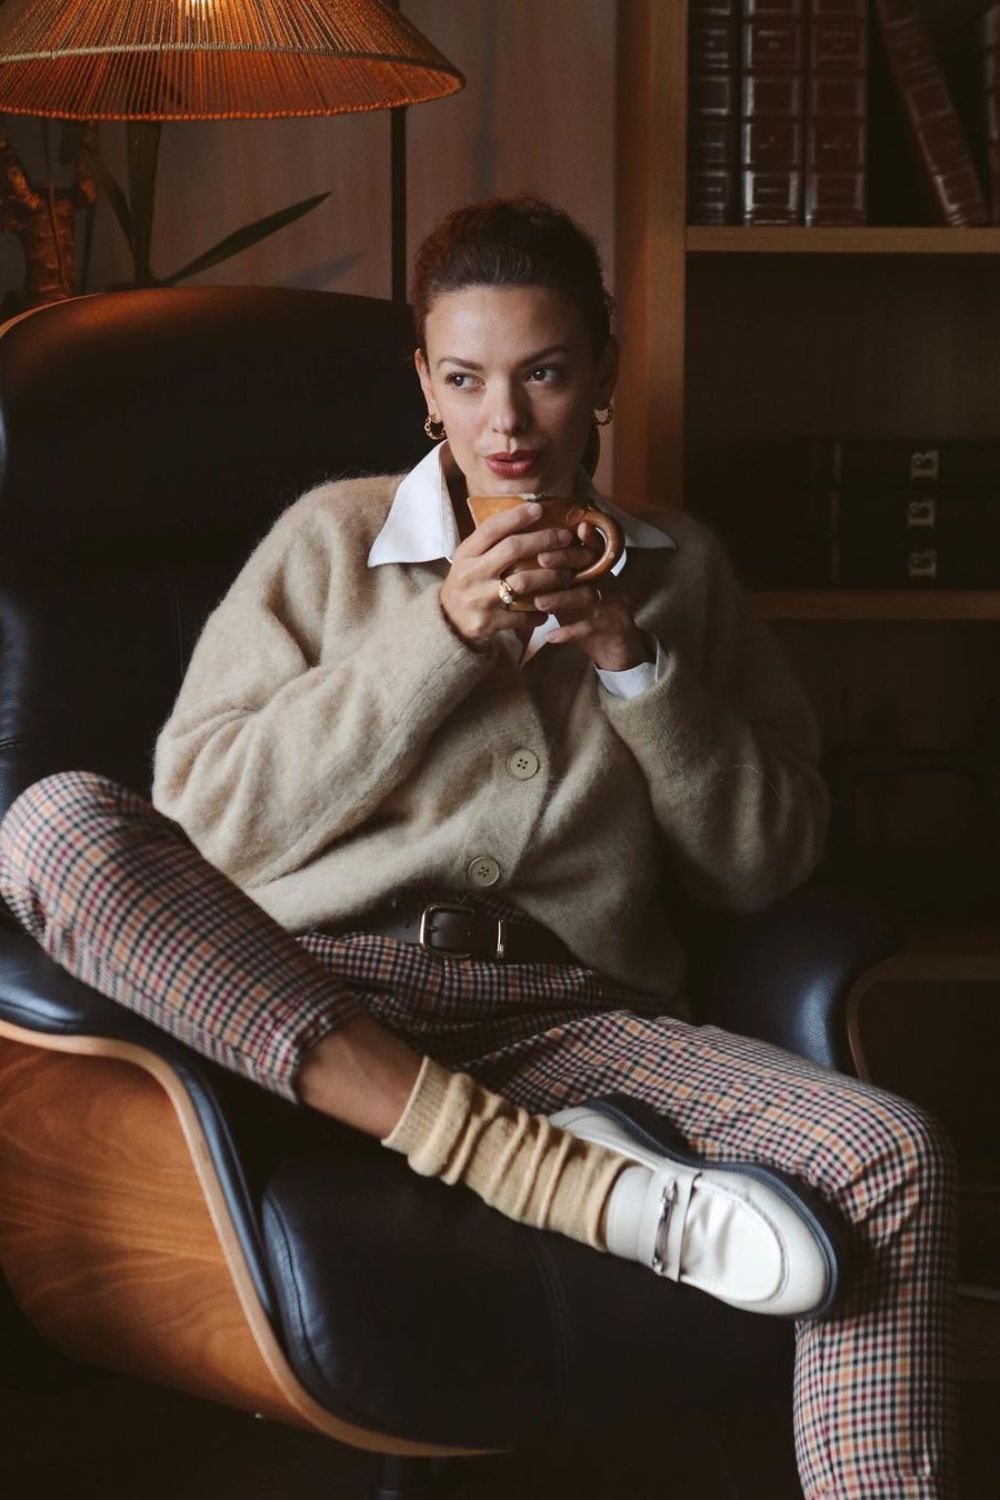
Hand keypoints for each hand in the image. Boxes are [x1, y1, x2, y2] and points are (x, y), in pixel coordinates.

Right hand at [439, 501, 577, 646]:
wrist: (448, 624)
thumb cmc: (469, 583)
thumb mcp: (471, 559)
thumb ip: (492, 542)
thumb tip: (528, 515)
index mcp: (466, 554)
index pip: (492, 528)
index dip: (517, 516)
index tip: (540, 509)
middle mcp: (471, 574)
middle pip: (512, 549)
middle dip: (544, 540)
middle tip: (566, 537)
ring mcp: (479, 599)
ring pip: (523, 582)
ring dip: (551, 577)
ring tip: (568, 574)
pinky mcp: (488, 622)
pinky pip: (523, 615)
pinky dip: (540, 612)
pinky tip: (550, 608)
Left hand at [533, 522, 651, 671]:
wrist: (617, 649)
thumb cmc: (587, 617)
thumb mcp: (572, 594)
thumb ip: (555, 580)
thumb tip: (522, 567)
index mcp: (598, 570)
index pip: (584, 548)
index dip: (568, 543)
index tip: (546, 539)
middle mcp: (608, 582)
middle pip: (589, 564)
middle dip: (563, 560)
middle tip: (540, 559)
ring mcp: (613, 604)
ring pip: (587, 596)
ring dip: (561, 598)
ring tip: (538, 602)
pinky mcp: (614, 627)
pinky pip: (590, 627)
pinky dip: (568, 632)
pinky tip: (550, 636)